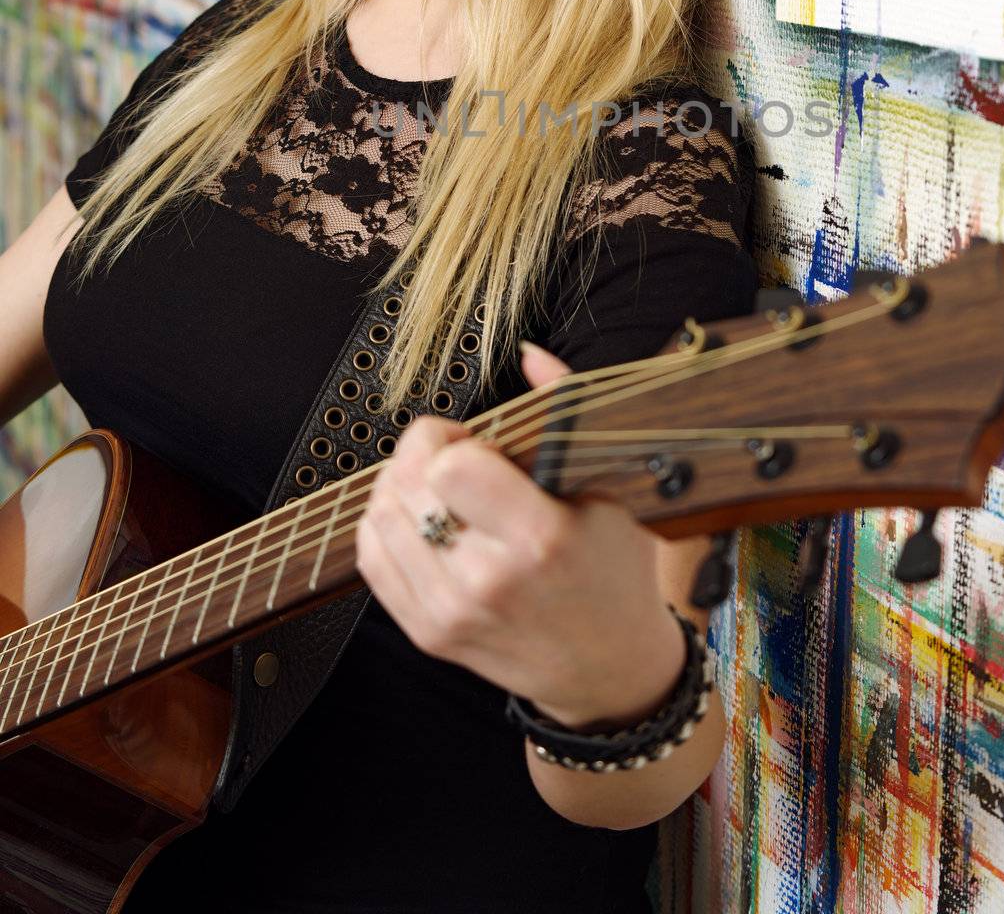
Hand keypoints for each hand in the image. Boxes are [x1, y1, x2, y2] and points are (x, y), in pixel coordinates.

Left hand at [354, 340, 686, 729]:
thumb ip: (565, 410)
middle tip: (456, 456)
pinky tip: (420, 515)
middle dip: (422, 452)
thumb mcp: (608, 488)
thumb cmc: (614, 570)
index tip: (477, 439)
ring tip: (438, 485)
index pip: (451, 467)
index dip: (452, 438)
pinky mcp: (428, 634)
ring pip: (381, 518)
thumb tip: (530, 354)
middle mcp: (488, 581)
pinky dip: (385, 523)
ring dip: (400, 485)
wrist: (608, 667)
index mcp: (541, 540)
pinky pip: (371, 560)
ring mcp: (451, 613)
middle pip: (408, 486)